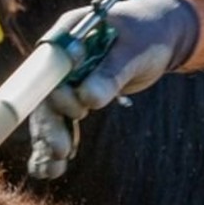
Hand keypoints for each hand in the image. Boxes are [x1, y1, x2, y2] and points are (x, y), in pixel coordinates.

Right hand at [27, 0, 199, 178]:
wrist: (158, 37)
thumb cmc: (148, 34)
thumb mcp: (135, 50)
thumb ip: (112, 72)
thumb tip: (89, 99)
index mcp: (68, 36)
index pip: (48, 66)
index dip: (53, 91)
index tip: (74, 112)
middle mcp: (59, 60)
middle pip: (45, 95)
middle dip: (50, 125)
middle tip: (62, 152)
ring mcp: (64, 80)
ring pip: (49, 114)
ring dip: (48, 142)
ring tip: (52, 170)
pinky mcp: (73, 98)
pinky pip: (59, 123)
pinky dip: (53, 146)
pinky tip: (50, 170)